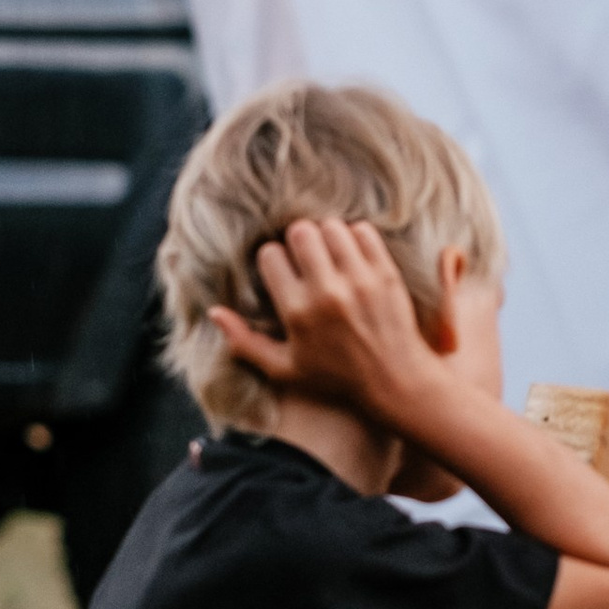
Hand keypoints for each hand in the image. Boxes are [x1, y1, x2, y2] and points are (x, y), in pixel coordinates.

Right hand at [208, 218, 448, 438]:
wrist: (395, 381)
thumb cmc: (335, 378)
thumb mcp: (283, 369)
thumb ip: (244, 343)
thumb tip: (213, 312)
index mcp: (297, 313)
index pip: (271, 256)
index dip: (273, 261)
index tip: (283, 274)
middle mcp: (327, 293)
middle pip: (300, 231)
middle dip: (298, 241)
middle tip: (305, 258)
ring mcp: (360, 281)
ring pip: (332, 227)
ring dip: (326, 236)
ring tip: (329, 256)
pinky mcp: (386, 274)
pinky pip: (363, 231)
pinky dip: (355, 237)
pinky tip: (351, 256)